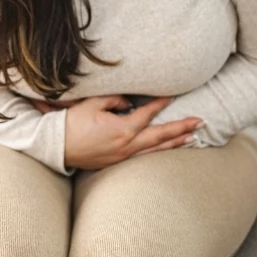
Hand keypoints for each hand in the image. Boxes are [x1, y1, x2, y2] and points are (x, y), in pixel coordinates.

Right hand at [57, 95, 202, 170]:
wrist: (55, 147)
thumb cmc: (71, 123)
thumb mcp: (92, 104)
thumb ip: (114, 99)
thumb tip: (129, 103)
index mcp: (122, 129)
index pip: (147, 114)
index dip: (161, 103)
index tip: (173, 94)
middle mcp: (127, 145)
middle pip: (160, 136)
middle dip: (181, 128)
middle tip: (200, 122)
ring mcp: (123, 157)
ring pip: (156, 149)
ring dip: (175, 143)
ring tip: (193, 138)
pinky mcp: (117, 162)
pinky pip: (145, 156)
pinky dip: (159, 151)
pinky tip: (166, 148)